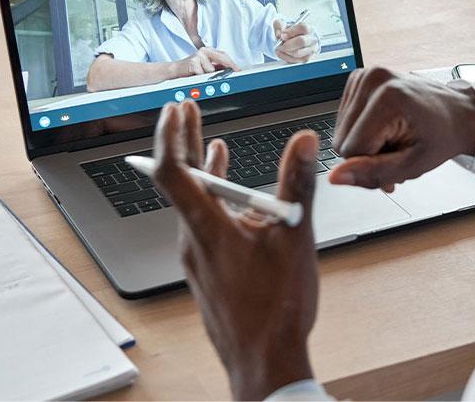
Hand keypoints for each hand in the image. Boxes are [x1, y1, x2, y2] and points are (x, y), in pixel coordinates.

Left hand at [151, 100, 318, 399]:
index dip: (171, 135)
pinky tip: (232, 196)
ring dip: (201, 169)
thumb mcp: (295, 238)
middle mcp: (193, 241)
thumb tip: (304, 142)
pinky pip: (201, 224)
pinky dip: (213, 199)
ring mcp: (197, 257)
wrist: (263, 363)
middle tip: (186, 110)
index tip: (176, 110)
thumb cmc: (276, 309)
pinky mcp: (207, 271)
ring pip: (192, 203)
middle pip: (179, 181)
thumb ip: (297, 185)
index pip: (173, 170)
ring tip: (210, 142)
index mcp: (207, 229)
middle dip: (184, 141)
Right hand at [174, 47, 239, 75]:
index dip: (232, 63)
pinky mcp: (192, 62)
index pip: (224, 55)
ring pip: (211, 69)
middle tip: (234, 72)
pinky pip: (202, 73)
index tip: (238, 69)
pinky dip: (200, 77)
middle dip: (229, 66)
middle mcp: (204, 51)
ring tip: (201, 74)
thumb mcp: (206, 66)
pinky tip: (195, 75)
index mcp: (208, 51)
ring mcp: (198, 56)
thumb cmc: (191, 68)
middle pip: (221, 57)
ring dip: (208, 75)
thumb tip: (230, 69)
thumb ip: (217, 66)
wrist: (176, 70)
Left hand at [272, 19, 318, 63]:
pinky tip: (282, 54)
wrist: (296, 40)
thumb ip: (280, 26)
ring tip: (279, 49)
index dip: (291, 32)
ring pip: (298, 53)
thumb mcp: (284, 24)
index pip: (303, 28)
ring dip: (286, 52)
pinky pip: (296, 60)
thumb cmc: (292, 32)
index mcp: (308, 28)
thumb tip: (278, 34)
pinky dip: (286, 58)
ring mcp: (311, 50)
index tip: (282, 35)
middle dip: (288, 44)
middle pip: (302, 41)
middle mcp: (312, 39)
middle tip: (280, 45)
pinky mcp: (307, 59)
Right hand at [330, 67, 474, 191]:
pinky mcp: (358, 78)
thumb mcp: (413, 164)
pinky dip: (362, 129)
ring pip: (340, 132)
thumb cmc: (442, 135)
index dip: (369, 166)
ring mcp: (364, 75)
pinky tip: (384, 127)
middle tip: (396, 152)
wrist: (455, 112)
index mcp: (388, 98)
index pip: (350, 150)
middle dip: (366, 155)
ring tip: (392, 139)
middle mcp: (373, 80)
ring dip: (364, 143)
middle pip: (341, 141)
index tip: (395, 162)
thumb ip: (372, 173)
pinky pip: (344, 119)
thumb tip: (335, 177)